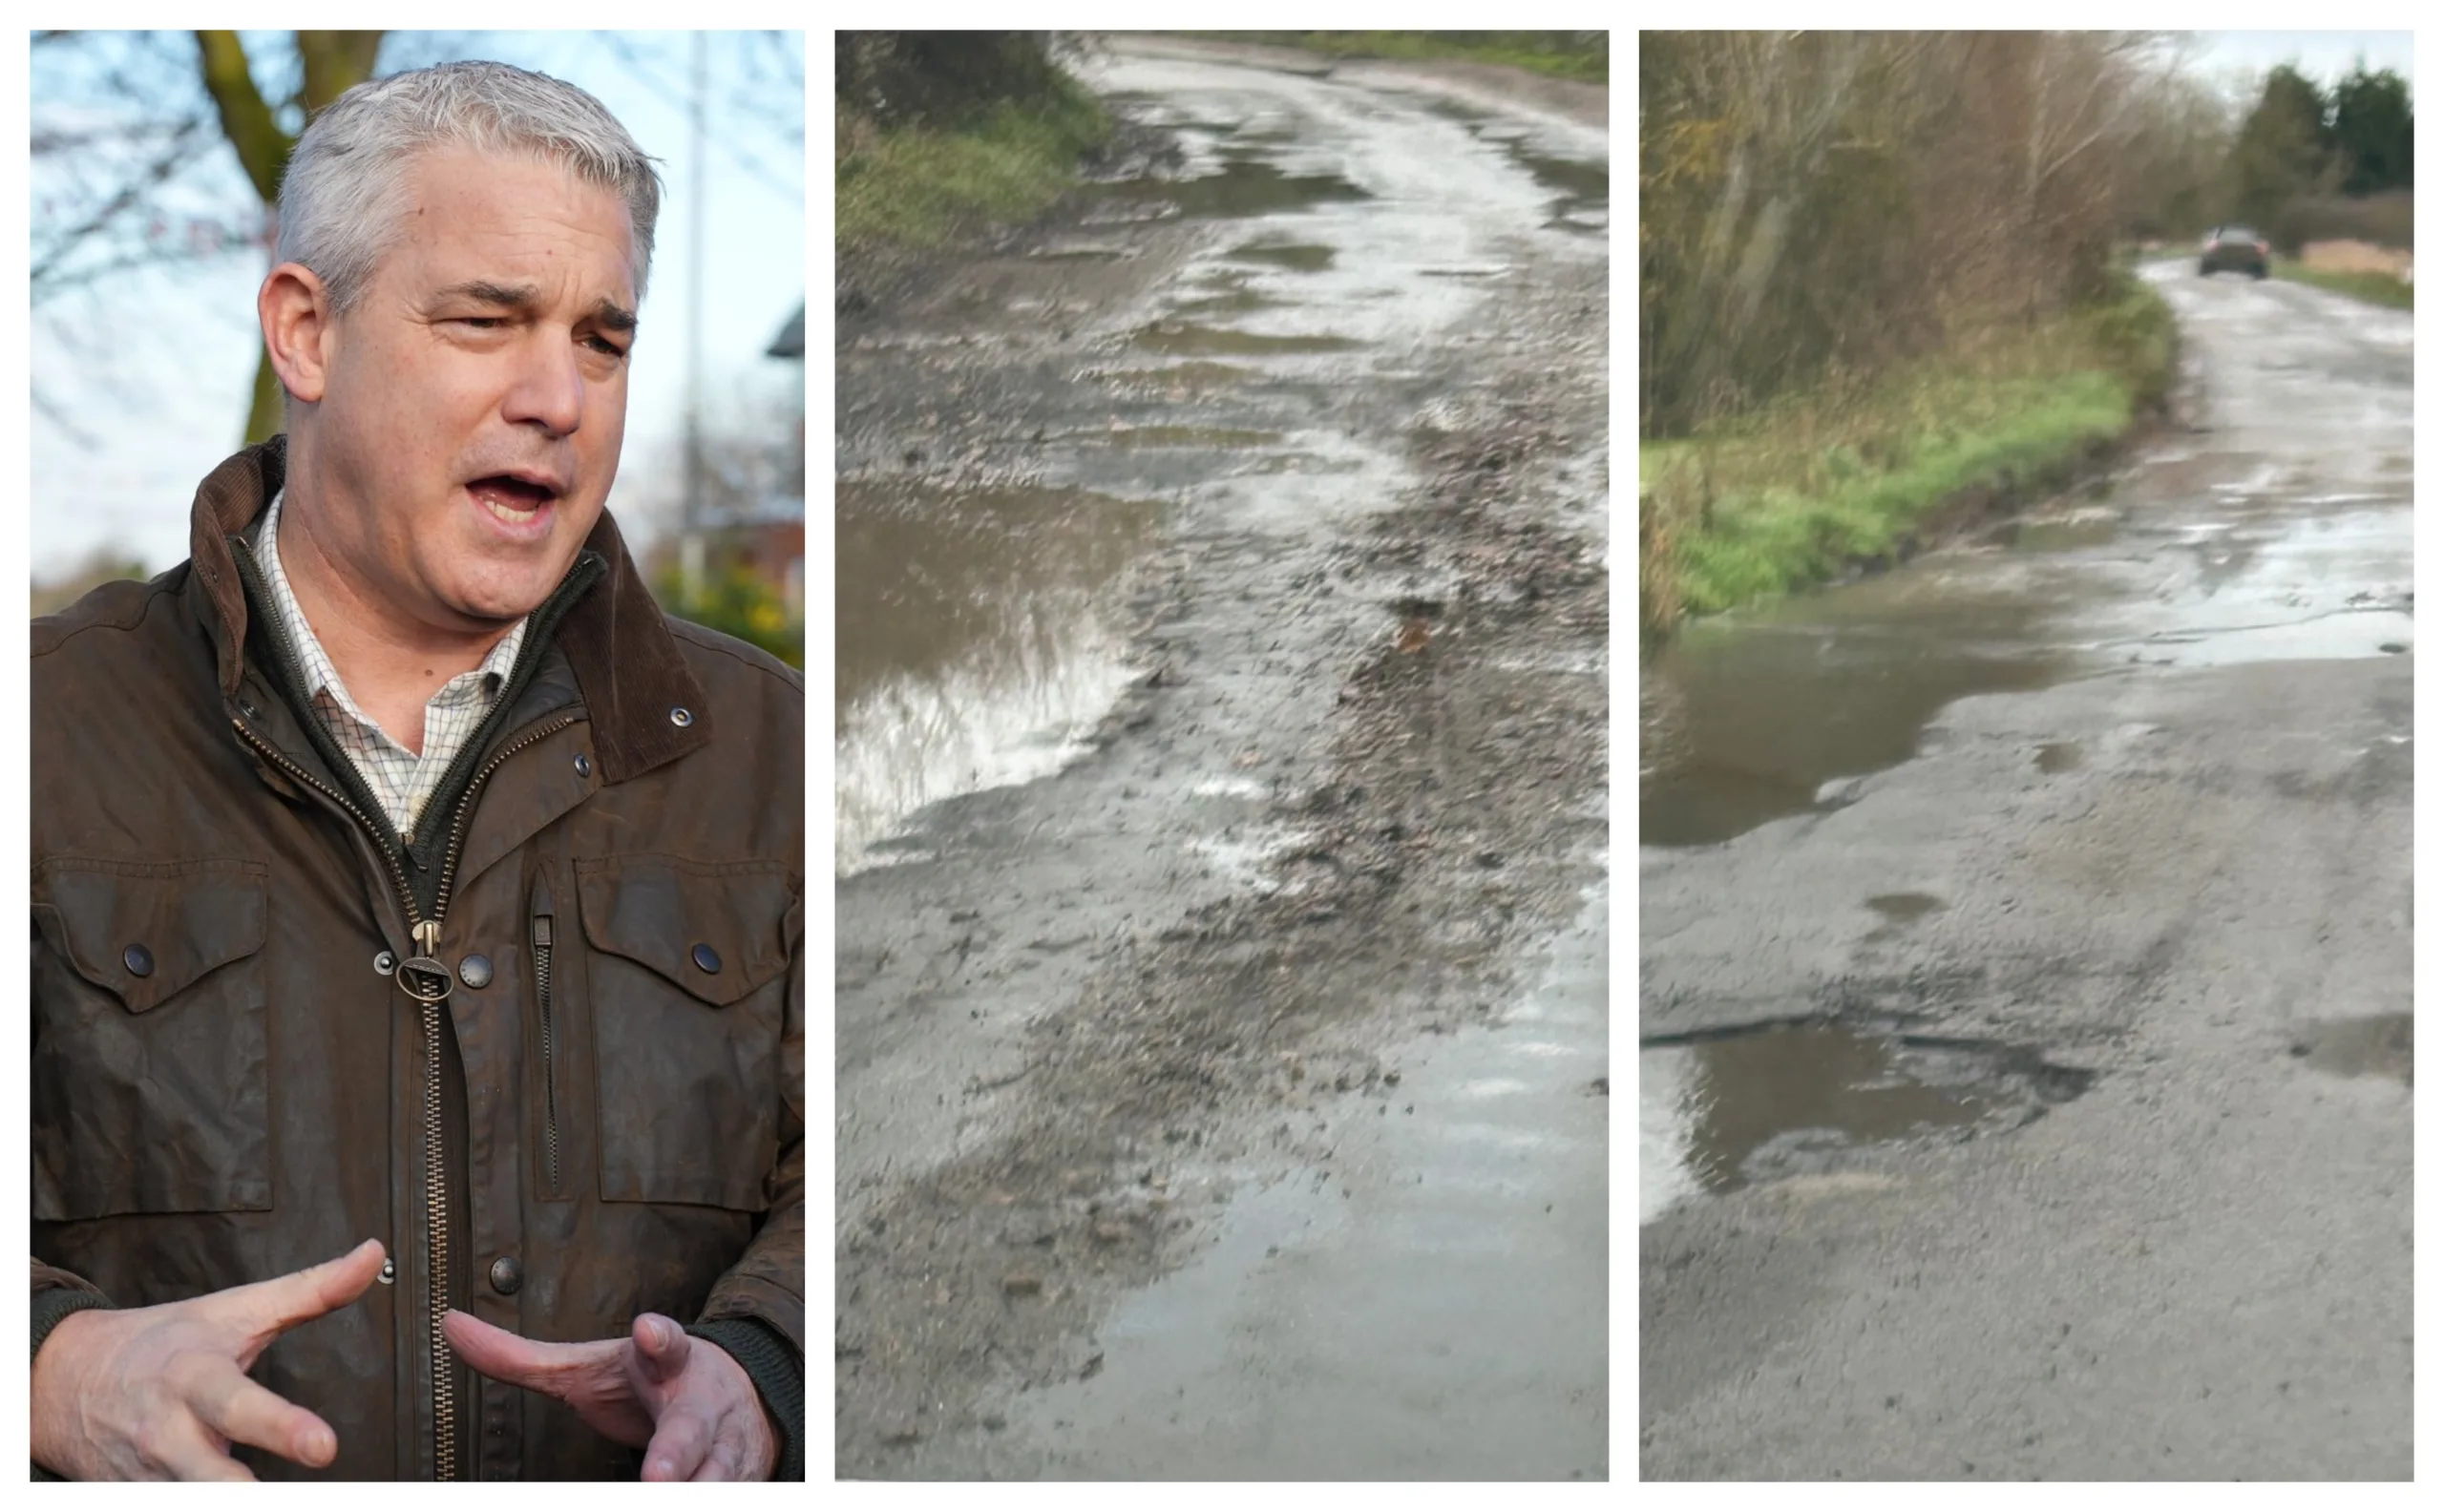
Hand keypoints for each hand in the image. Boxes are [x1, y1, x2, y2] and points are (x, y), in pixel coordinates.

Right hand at [29, 1238, 387, 1480]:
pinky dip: (202, 1507)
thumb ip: (311, 1290)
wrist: (69, 1376)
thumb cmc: (167, 1340)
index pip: (239, 1405)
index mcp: (195, 1378)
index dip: (281, 1427)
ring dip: (232, 1505)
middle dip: (247, 1494)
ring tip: (278, 1503)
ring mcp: (149, 1474)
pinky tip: (234, 1502)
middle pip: (210, 1478)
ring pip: (193, 1503)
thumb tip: (373, 1254)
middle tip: (306, 1489)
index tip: (325, 1447)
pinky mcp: (135, 1500)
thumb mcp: (237, 1309)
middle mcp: (167, 1433)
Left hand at [442, 1309, 777, 1480]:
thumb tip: (449, 1326)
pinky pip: (730, 1498)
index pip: (665, 1343)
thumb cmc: (648, 1381)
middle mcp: (702, 1403)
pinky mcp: (744, 1478)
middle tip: (657, 1477)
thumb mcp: (589, 1366)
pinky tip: (701, 1504)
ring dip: (698, 1489)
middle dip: (675, 1455)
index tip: (649, 1332)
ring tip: (668, 1494)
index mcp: (666, 1362)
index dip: (658, 1339)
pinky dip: (710, 1501)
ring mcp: (728, 1446)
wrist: (742, 1394)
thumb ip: (521, 1357)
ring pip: (718, 1477)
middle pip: (690, 1430)